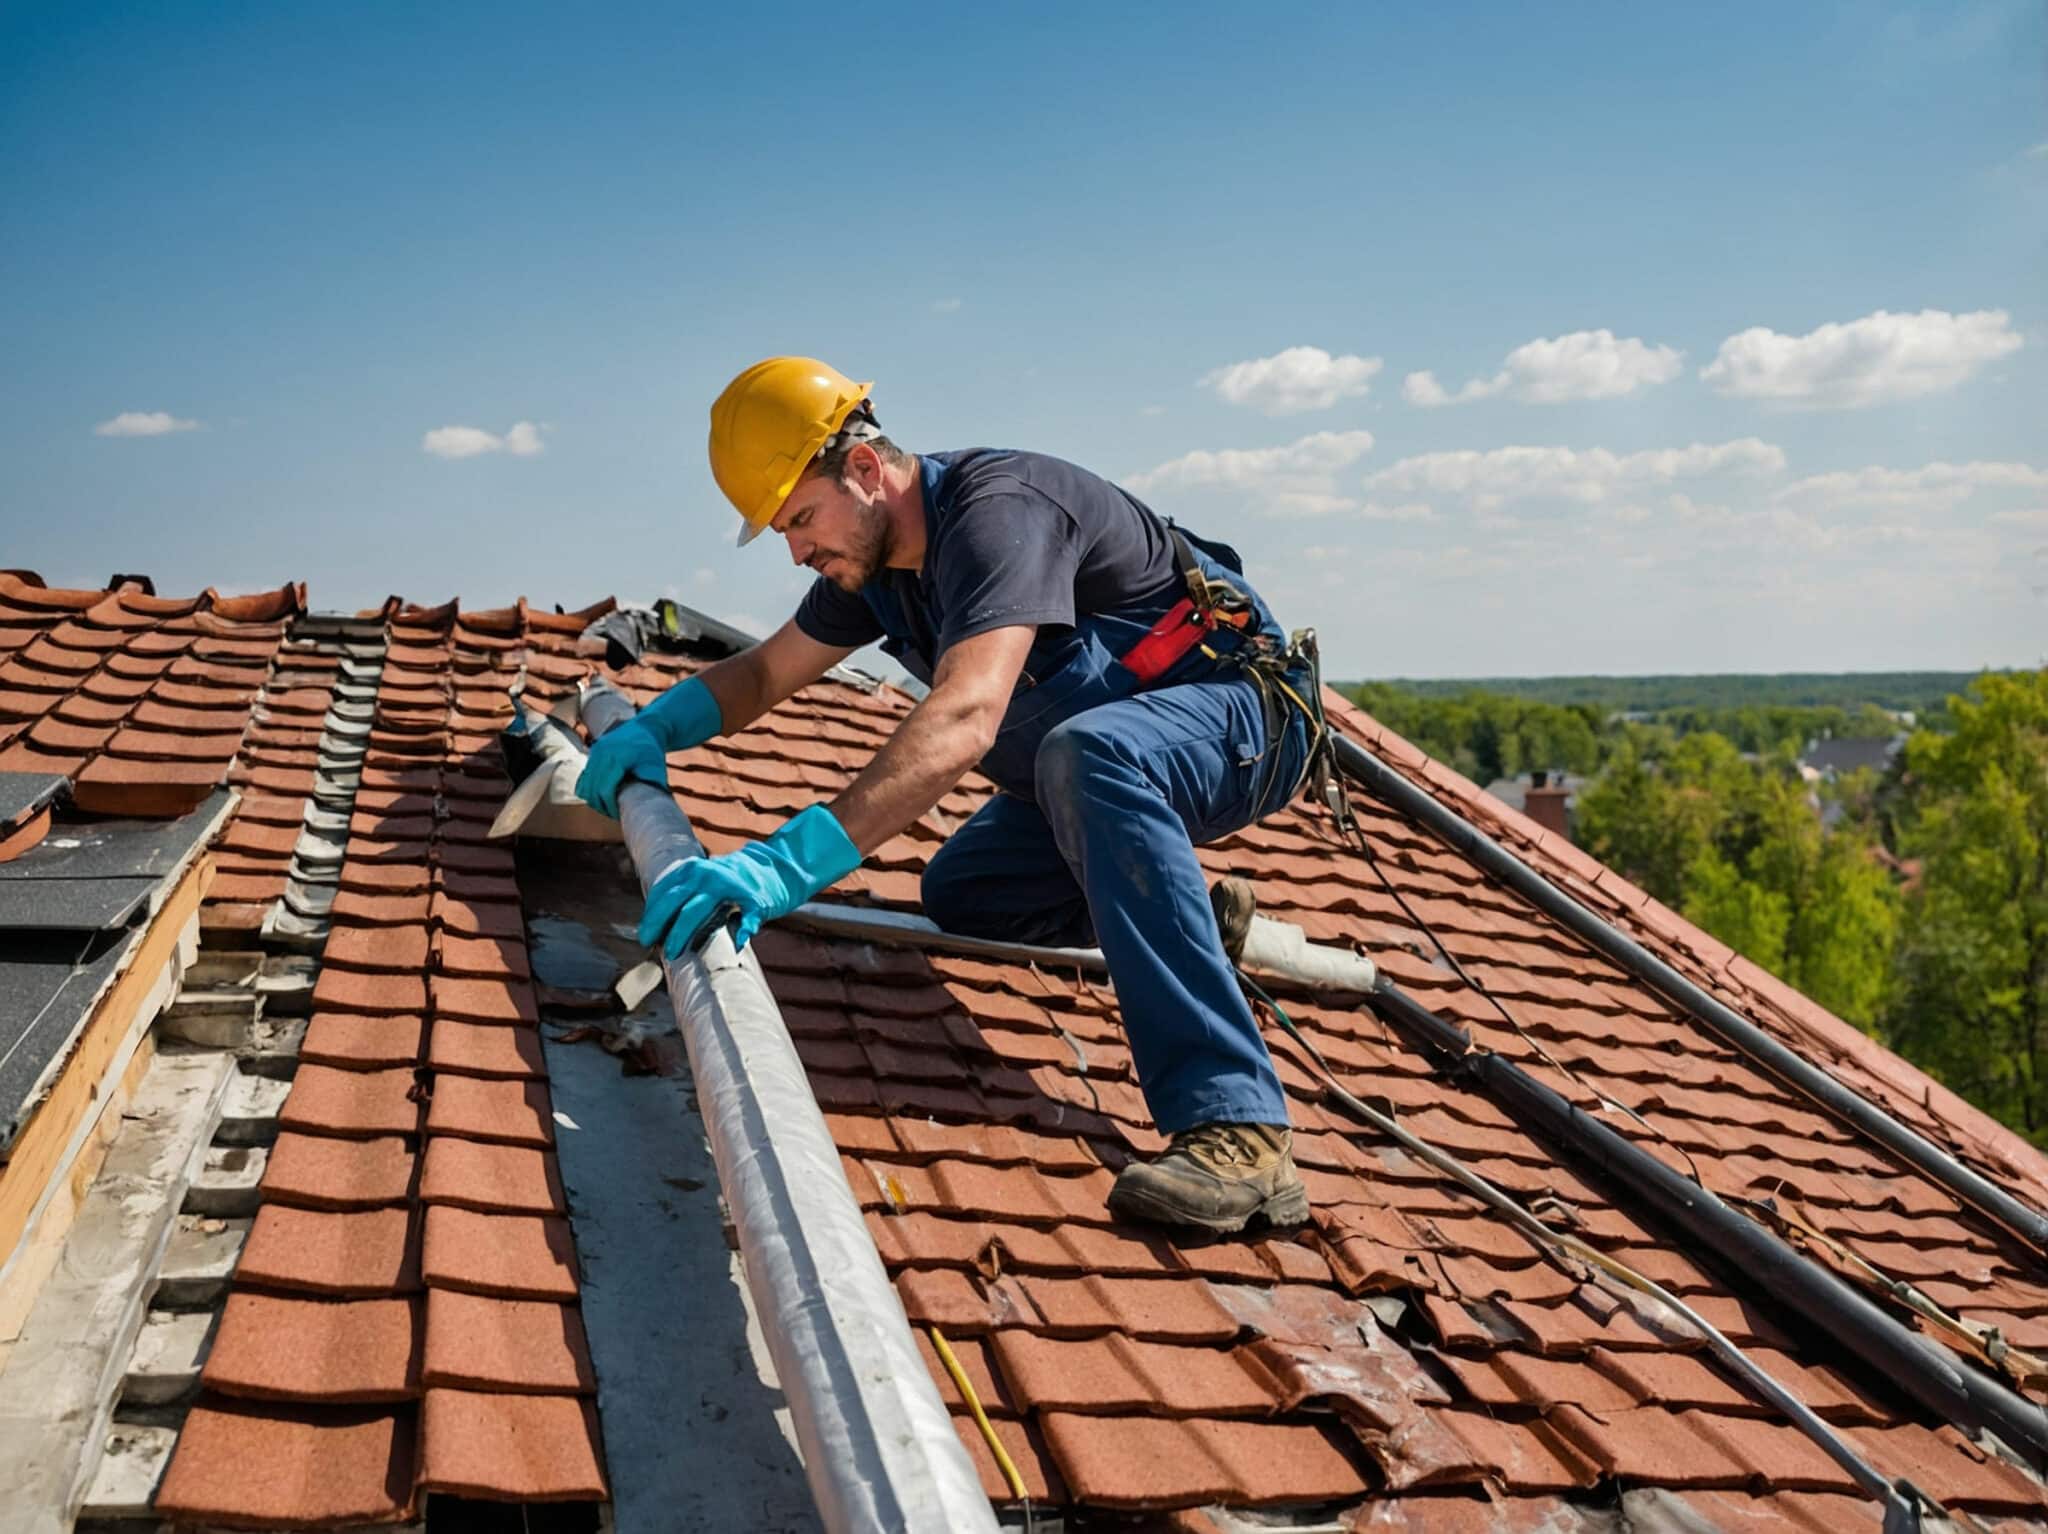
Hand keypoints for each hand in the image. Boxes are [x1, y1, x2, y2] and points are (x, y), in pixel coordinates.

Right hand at [576, 719, 666, 817]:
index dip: (610, 806)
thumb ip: (651, 787)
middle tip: (614, 814)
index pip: (605, 789)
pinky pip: (585, 777)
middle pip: (592, 789)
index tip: (619, 815)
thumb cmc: (653, 751)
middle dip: (601, 805)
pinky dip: (589, 790)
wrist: (647, 727)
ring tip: (608, 807)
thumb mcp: (656, 769)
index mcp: (617, 758)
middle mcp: (603, 753)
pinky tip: (602, 797)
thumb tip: (650, 809)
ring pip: (585, 784)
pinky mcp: (594, 752)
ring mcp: (596, 752)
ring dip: (594, 799)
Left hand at [638, 805, 861, 958]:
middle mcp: (708, 874)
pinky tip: (738, 942)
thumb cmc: (730, 886)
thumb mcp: (703, 882)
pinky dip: (743, 930)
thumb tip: (654, 928)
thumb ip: (683, 897)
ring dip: (683, 933)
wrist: (773, 871)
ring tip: (674, 952)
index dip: (651, 915)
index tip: (645, 935)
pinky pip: (747, 917)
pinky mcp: (756, 901)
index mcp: (692, 869)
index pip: (663, 892)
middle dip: (660, 926)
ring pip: (699, 910)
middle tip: (652, 946)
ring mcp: (732, 886)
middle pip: (676, 902)